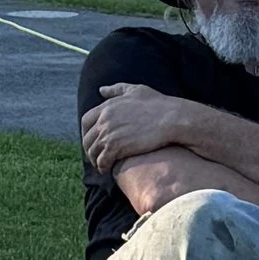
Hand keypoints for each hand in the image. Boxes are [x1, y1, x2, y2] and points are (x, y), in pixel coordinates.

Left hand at [80, 82, 204, 174]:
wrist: (172, 118)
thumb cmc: (158, 104)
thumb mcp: (136, 90)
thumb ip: (117, 89)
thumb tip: (101, 90)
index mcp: (107, 107)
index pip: (86, 121)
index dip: (87, 133)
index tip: (93, 140)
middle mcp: (104, 119)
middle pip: (87, 138)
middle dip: (90, 149)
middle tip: (96, 156)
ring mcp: (109, 133)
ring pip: (93, 151)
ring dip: (95, 160)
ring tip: (102, 165)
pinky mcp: (116, 147)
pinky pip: (102, 160)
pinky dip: (102, 166)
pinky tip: (107, 169)